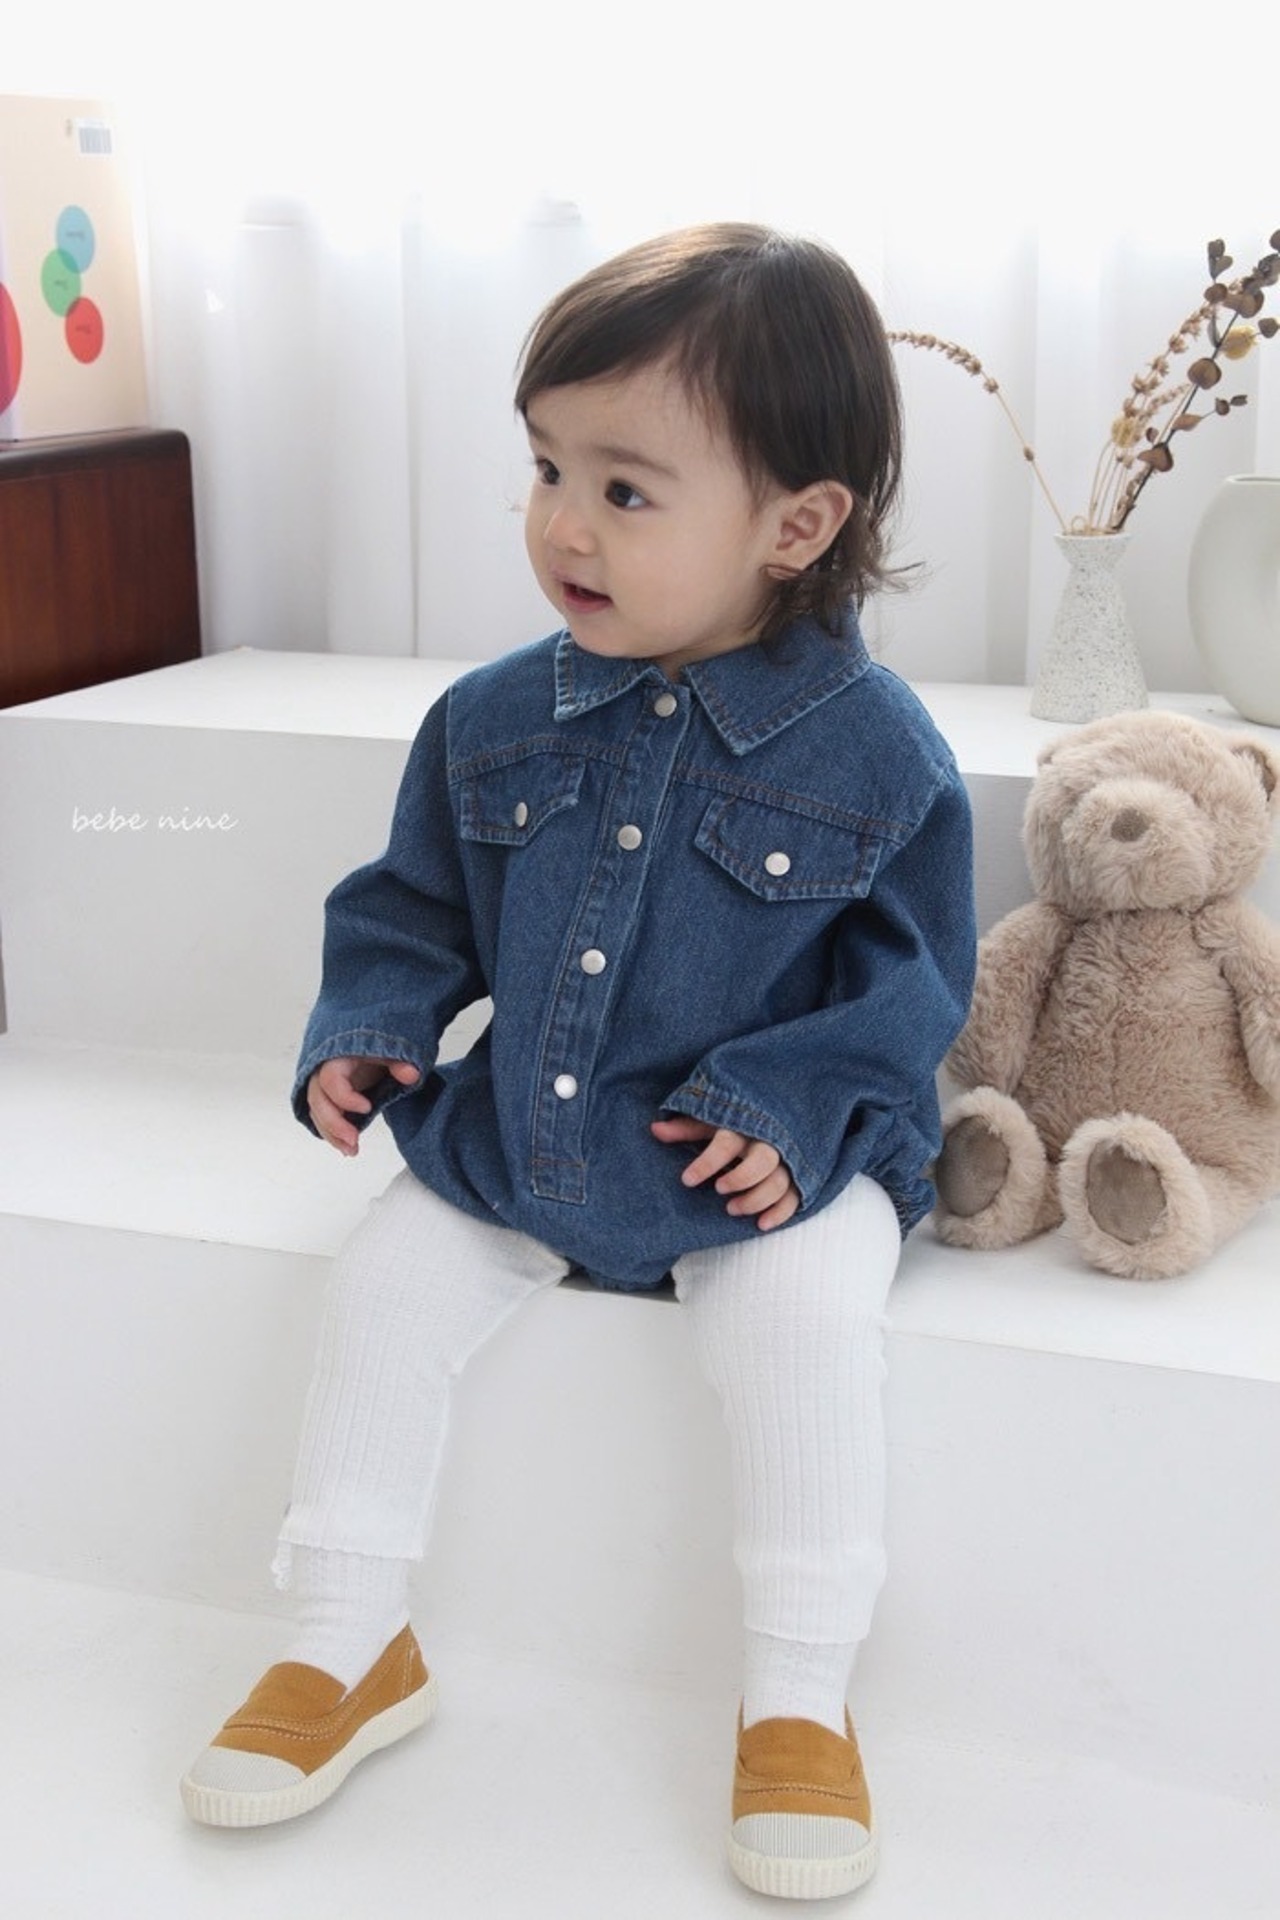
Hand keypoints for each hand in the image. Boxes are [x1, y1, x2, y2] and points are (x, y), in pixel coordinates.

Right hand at [307, 1056, 420, 1156]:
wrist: (366, 1044)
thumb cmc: (374, 1047)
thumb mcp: (388, 1050)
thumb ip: (399, 1061)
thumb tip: (411, 1074)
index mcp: (336, 1059)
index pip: (330, 1079)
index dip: (345, 1097)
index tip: (367, 1108)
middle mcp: (322, 1073)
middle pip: (318, 1101)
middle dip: (333, 1124)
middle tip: (353, 1141)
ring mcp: (322, 1088)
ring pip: (317, 1113)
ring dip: (332, 1135)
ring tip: (351, 1151)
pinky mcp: (327, 1099)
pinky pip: (322, 1118)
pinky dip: (332, 1134)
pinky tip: (347, 1148)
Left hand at [650, 1117, 799, 1230]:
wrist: (775, 1116)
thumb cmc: (735, 1122)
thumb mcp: (710, 1121)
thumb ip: (685, 1128)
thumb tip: (654, 1130)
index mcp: (744, 1125)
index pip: (727, 1143)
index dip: (707, 1163)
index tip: (687, 1180)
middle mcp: (768, 1142)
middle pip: (763, 1162)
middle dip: (740, 1180)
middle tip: (719, 1190)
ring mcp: (786, 1160)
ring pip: (779, 1183)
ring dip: (756, 1200)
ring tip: (732, 1210)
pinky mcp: (797, 1177)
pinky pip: (794, 1197)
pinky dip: (781, 1213)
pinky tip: (761, 1224)